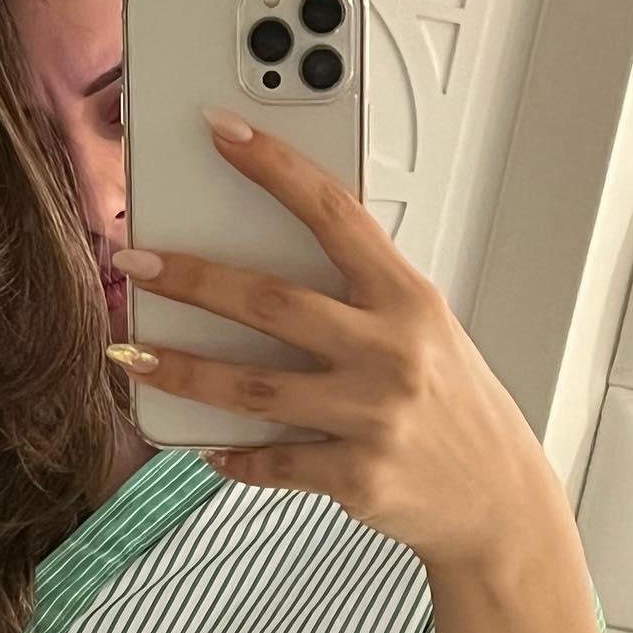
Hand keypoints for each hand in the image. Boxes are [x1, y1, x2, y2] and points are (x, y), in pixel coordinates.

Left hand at [108, 110, 567, 574]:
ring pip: (254, 388)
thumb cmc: (456, 409)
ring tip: (133, 355)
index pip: (334, 213)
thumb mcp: (427, 334)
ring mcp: (373, 415)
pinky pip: (274, 461)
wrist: (499, 500)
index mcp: (409, 300)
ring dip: (184, 370)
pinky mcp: (357, 475)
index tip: (222, 132)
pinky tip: (208, 445)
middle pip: (271, 302)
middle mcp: (392, 352)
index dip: (274, 167)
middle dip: (192, 278)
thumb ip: (362, 300)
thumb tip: (267, 272)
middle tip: (136, 262)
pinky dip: (234, 455)